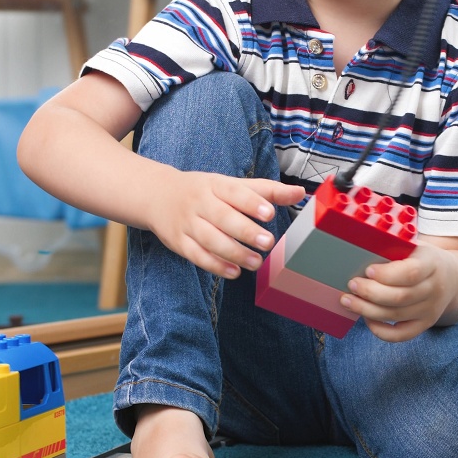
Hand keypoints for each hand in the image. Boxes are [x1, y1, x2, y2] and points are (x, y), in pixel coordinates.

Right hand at [150, 170, 304, 278]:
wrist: (157, 195)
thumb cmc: (205, 191)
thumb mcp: (232, 185)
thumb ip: (267, 191)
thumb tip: (300, 192)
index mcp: (216, 185)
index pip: (234, 192)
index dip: (252, 203)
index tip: (270, 213)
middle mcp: (200, 203)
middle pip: (223, 217)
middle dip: (246, 231)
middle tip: (268, 242)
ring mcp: (187, 223)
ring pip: (210, 239)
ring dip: (234, 253)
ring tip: (256, 263)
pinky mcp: (178, 242)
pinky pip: (196, 255)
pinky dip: (215, 266)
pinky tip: (234, 273)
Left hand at [340, 244, 457, 342]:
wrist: (452, 278)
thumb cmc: (422, 258)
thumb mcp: (415, 246)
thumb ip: (394, 248)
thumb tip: (359, 251)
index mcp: (432, 264)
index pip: (411, 273)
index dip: (387, 274)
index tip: (368, 270)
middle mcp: (434, 289)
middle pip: (400, 297)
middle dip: (370, 292)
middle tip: (352, 284)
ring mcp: (431, 310)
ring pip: (396, 315)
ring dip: (367, 310)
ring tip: (348, 300)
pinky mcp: (424, 324)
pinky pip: (401, 335)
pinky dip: (380, 330)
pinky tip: (366, 318)